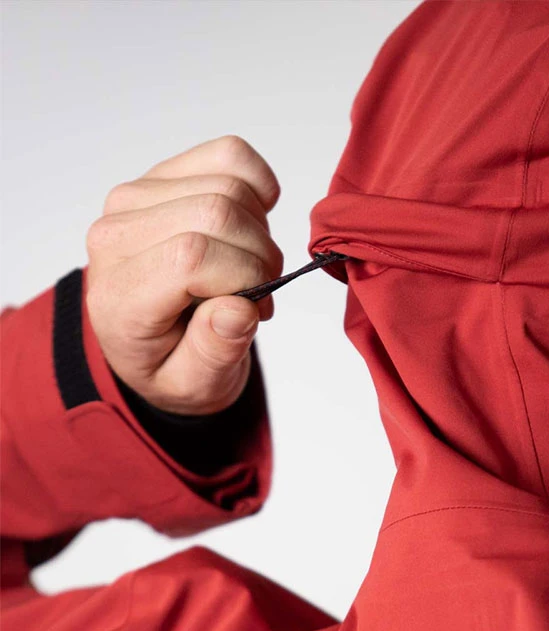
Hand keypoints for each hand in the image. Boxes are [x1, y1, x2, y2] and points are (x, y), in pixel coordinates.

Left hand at [85, 135, 283, 415]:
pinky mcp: (163, 176)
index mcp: (120, 296)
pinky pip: (229, 155)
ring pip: (229, 185)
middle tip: (259, 293)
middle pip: (217, 213)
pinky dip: (259, 187)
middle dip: (260, 256)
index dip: (244, 279)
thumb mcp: (195, 385)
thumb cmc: (174, 362)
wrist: (151, 338)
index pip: (192, 257)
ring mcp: (137, 198)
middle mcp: (117, 235)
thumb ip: (214, 354)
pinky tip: (254, 225)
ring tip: (251, 268)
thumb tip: (238, 310)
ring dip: (261, 231)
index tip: (254, 310)